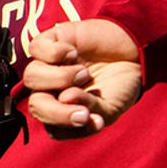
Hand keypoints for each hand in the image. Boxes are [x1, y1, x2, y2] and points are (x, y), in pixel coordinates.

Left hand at [22, 19, 141, 138]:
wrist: (134, 52)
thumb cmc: (119, 84)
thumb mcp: (110, 109)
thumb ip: (88, 118)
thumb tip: (65, 99)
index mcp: (62, 111)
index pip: (51, 126)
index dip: (68, 125)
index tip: (96, 119)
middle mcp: (50, 90)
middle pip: (36, 104)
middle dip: (57, 111)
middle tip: (85, 107)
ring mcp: (48, 65)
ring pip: (32, 76)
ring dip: (60, 78)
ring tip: (84, 74)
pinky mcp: (51, 40)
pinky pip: (36, 48)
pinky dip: (54, 53)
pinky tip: (74, 52)